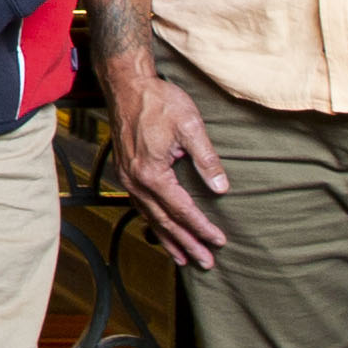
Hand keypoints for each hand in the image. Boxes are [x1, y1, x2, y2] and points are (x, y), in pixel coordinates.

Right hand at [102, 56, 225, 270]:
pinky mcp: (126, 172)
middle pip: (164, 221)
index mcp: (151, 173)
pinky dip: (153, 222)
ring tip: (183, 258)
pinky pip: (140, 206)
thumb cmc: (158, 101)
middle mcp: (135, 181)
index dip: (201, 228)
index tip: (219, 241)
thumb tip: (221, 188)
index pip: (182, 209)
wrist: (127, 85)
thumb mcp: (190, 126)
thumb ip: (206, 159)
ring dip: (168, 239)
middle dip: (186, 243)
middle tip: (205, 262)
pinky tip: (161, 230)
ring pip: (150, 217)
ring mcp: (127, 178)